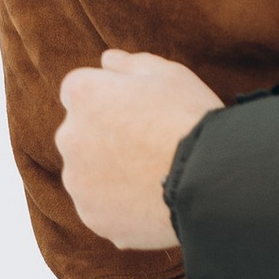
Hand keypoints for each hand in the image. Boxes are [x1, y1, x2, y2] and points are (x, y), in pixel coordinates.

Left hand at [56, 50, 223, 249]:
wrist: (208, 181)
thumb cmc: (189, 118)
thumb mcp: (168, 74)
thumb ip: (130, 65)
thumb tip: (107, 60)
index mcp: (83, 95)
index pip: (81, 92)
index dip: (112, 100)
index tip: (139, 112)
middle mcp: (69, 138)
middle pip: (82, 135)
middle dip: (107, 138)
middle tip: (150, 145)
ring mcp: (79, 183)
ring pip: (91, 175)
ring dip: (112, 174)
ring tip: (156, 177)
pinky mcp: (93, 218)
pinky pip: (104, 209)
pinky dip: (122, 207)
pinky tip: (153, 202)